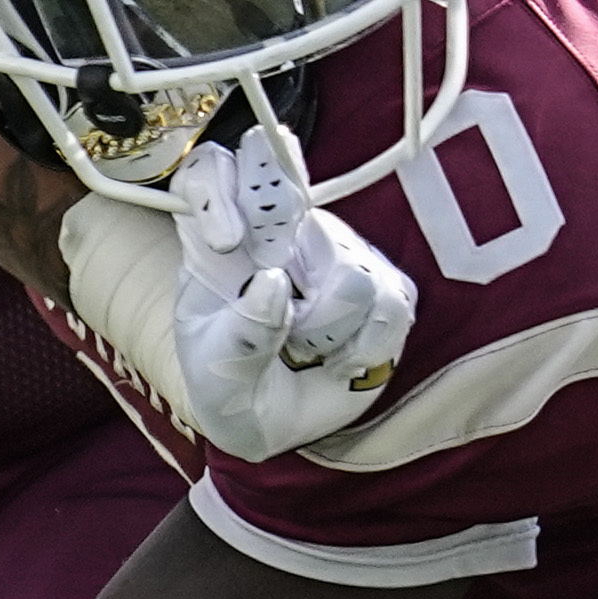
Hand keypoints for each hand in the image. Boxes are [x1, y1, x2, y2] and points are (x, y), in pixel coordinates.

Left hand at [168, 139, 415, 459]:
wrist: (272, 421)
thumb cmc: (230, 384)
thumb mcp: (216, 372)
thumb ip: (241, 333)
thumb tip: (273, 283)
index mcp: (219, 243)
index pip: (208, 177)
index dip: (218, 190)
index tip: (228, 242)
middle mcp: (279, 234)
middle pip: (286, 189)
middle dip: (286, 221)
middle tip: (274, 274)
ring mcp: (336, 252)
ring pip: (348, 271)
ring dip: (325, 327)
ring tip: (304, 347)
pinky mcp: (385, 286)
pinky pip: (389, 304)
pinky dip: (365, 346)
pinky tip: (341, 359)